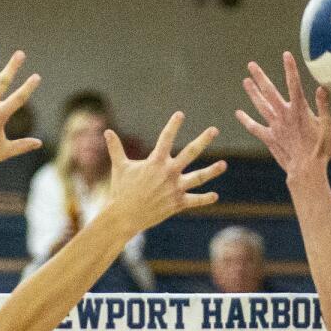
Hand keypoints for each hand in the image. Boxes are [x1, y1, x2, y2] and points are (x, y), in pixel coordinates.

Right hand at [101, 113, 225, 234]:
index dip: (173, 125)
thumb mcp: (120, 167)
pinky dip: (205, 199)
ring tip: (223, 165)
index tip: (180, 114)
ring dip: (212, 171)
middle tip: (214, 130)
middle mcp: (168, 173)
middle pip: (190, 152)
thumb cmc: (121, 190)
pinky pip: (194, 201)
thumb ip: (116, 148)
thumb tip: (106, 131)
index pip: (166, 138)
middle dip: (203, 140)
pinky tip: (215, 195)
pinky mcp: (177, 203)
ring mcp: (175, 188)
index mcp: (155, 162)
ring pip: (198, 177)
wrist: (124, 216)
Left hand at [236, 52, 330, 176]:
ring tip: (245, 81)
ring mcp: (275, 126)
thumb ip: (324, 106)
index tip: (285, 54)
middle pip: (270, 92)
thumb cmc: (320, 149)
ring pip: (260, 106)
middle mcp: (284, 115)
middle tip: (251, 65)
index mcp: (300, 110)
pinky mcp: (269, 138)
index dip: (290, 69)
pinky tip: (238, 113)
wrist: (306, 169)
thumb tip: (322, 87)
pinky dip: (246, 120)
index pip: (294, 84)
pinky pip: (255, 128)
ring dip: (252, 93)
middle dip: (260, 77)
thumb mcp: (327, 126)